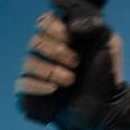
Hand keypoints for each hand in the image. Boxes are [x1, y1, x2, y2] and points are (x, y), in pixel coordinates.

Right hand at [15, 0, 129, 129]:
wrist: (107, 107)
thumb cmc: (108, 76)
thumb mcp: (108, 43)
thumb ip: (93, 23)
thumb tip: (70, 22)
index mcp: (62, 38)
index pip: (43, 21)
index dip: (54, 28)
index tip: (71, 38)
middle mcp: (47, 53)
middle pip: (35, 41)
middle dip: (57, 51)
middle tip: (76, 63)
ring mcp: (39, 73)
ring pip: (28, 62)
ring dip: (52, 71)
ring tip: (71, 81)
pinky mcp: (32, 93)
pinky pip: (22, 83)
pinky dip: (37, 85)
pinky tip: (53, 90)